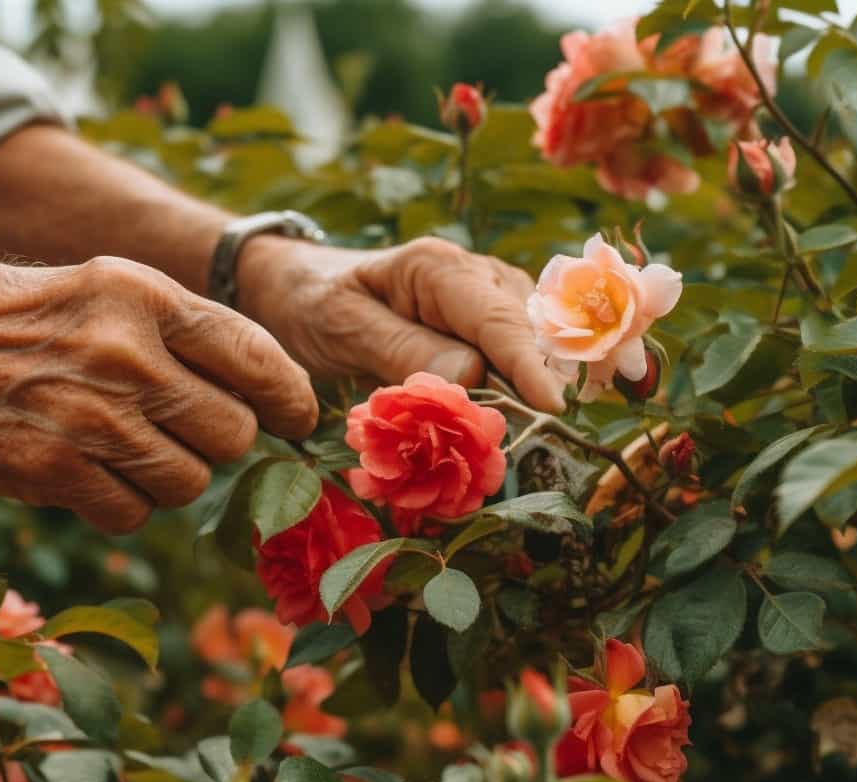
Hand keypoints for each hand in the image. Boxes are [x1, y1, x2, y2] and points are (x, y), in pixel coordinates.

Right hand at [0, 257, 317, 532]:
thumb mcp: (93, 288)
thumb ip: (174, 330)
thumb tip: (258, 388)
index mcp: (141, 294)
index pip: (258, 356)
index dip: (290, 398)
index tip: (296, 418)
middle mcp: (126, 352)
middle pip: (233, 432)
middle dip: (217, 441)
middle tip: (178, 429)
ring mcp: (91, 416)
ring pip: (190, 481)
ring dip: (168, 477)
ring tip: (120, 447)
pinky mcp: (54, 472)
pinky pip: (134, 514)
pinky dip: (119, 505)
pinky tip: (83, 471)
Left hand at [235, 236, 564, 411]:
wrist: (304, 289)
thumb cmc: (317, 305)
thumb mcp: (344, 328)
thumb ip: (404, 350)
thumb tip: (473, 377)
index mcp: (438, 268)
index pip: (497, 320)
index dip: (528, 366)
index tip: (552, 408)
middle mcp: (477, 275)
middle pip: (525, 334)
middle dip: (531, 384)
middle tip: (523, 438)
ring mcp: (490, 298)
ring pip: (530, 347)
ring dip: (525, 391)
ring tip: (512, 433)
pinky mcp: (491, 325)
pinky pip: (516, 358)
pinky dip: (515, 390)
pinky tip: (505, 419)